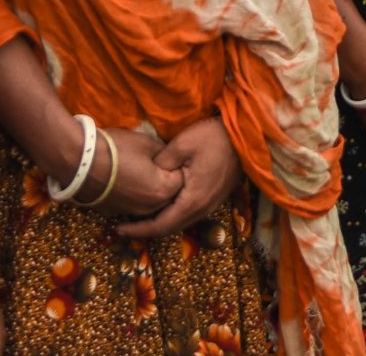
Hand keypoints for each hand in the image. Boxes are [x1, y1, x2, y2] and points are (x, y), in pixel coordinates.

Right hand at [87, 128, 182, 219]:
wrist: (79, 162)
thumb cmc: (116, 149)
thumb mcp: (148, 144)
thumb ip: (166, 155)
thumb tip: (171, 159)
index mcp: (163, 191)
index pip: (182, 178)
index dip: (178, 165)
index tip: (171, 155)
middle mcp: (150, 208)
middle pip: (168, 194)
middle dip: (167, 180)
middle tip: (159, 162)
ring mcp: (132, 212)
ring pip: (152, 202)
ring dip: (152, 189)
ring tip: (143, 169)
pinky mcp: (117, 212)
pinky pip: (135, 204)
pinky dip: (136, 194)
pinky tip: (129, 179)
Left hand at [114, 115, 240, 237]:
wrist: (246, 136)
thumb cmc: (214, 138)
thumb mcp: (182, 144)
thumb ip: (162, 163)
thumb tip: (149, 176)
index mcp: (192, 201)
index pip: (161, 226)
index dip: (138, 230)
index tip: (119, 229)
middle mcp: (202, 209)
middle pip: (170, 228)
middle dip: (146, 230)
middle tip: (125, 225)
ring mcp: (211, 205)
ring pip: (180, 222)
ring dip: (160, 222)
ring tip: (140, 216)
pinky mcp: (215, 198)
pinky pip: (189, 214)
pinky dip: (172, 214)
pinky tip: (162, 204)